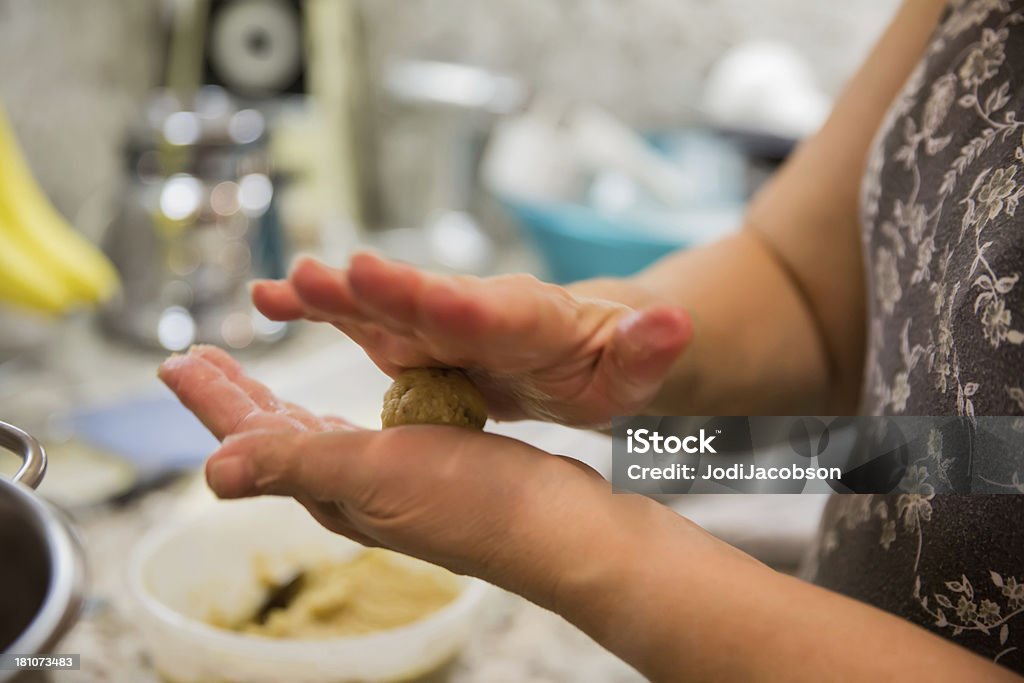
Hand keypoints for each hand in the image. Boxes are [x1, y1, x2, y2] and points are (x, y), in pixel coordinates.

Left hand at [158, 345, 627, 604]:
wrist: (557, 528)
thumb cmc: (473, 502)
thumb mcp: (374, 473)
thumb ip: (295, 464)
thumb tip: (211, 472)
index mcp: (330, 486)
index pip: (251, 437)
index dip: (211, 399)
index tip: (173, 361)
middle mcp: (351, 486)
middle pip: (274, 433)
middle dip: (234, 394)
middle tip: (198, 357)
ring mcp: (390, 477)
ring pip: (315, 429)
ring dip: (277, 399)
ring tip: (249, 374)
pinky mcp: (427, 461)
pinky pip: (364, 424)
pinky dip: (338, 403)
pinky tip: (341, 400)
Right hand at [251, 253, 691, 426]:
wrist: (572, 348)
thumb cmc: (602, 361)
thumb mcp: (633, 367)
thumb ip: (647, 349)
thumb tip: (675, 325)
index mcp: (530, 319)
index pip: (496, 312)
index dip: (463, 308)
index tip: (433, 297)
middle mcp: (472, 308)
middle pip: (426, 298)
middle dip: (385, 290)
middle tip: (338, 273)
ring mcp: (435, 320)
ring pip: (381, 305)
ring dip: (335, 297)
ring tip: (282, 287)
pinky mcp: (410, 334)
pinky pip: (360, 321)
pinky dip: (319, 310)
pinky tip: (268, 302)